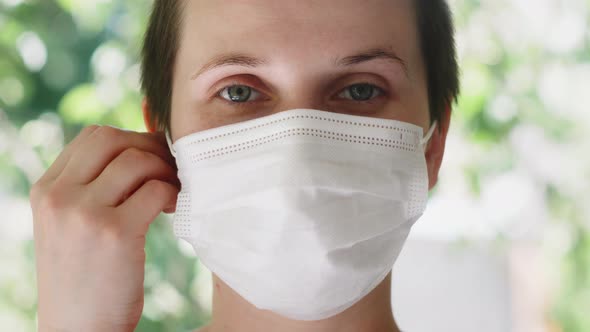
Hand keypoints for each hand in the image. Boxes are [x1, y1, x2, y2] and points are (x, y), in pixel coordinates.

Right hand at [29, 125, 179, 331]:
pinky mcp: (115, 233)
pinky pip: (155, 190)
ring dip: (164, 170)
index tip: (151, 158)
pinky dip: (172, 193)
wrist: (78, 330)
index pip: (92, 137)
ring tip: (172, 192)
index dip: (130, 140)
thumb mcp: (68, 225)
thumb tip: (138, 150)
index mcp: (46, 190)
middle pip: (113, 139)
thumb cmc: (84, 277)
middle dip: (149, 147)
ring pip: (137, 160)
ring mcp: (85, 213)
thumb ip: (89, 188)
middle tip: (168, 168)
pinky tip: (173, 208)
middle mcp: (59, 196)